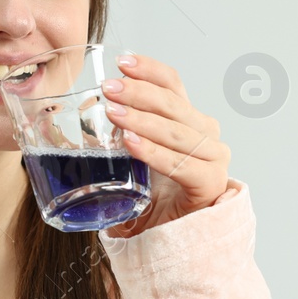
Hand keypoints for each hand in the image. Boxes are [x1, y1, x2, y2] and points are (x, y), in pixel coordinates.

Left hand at [100, 53, 230, 238]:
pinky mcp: (211, 184)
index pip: (173, 85)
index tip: (122, 62)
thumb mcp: (135, 156)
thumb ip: (122, 132)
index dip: (149, 70)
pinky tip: (131, 144)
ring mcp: (214, 159)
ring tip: (113, 113)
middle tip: (109, 88)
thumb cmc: (153, 196)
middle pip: (174, 104)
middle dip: (139, 93)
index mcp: (189, 120)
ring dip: (142, 120)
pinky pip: (182, 164)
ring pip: (177, 131)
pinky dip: (154, 152)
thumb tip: (83, 112)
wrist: (173, 237)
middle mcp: (207, 135)